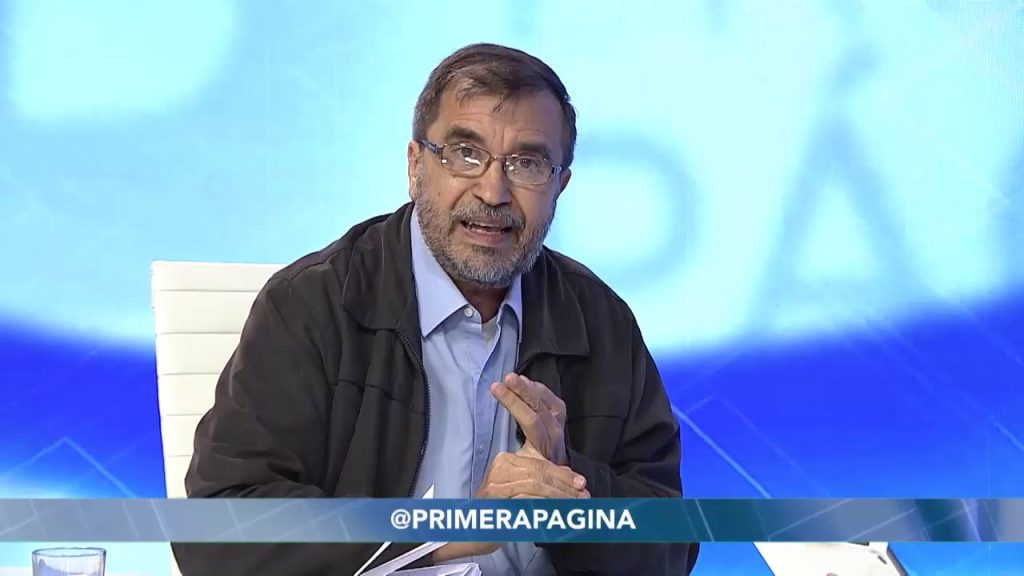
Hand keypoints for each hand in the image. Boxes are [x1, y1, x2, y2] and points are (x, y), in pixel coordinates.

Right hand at [432, 451, 588, 563]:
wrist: (472, 531)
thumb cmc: (499, 510)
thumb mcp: (523, 491)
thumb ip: (543, 481)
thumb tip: (570, 475)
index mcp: (506, 460)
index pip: (540, 464)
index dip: (563, 474)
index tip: (581, 483)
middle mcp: (499, 469)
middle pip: (540, 473)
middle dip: (564, 485)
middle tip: (583, 496)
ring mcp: (496, 485)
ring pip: (535, 486)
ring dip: (559, 496)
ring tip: (575, 505)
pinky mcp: (495, 503)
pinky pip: (526, 502)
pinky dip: (545, 508)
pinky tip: (558, 514)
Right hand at [491, 374, 568, 465]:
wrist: (554, 475)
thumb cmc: (533, 472)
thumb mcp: (519, 469)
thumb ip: (511, 459)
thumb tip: (491, 445)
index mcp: (543, 445)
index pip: (529, 419)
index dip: (513, 402)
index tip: (495, 389)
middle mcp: (554, 433)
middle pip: (538, 406)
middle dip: (521, 390)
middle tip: (507, 378)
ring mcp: (559, 424)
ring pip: (546, 401)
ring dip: (529, 387)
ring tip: (512, 378)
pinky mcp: (560, 418)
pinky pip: (552, 399)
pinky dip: (538, 388)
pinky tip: (526, 382)